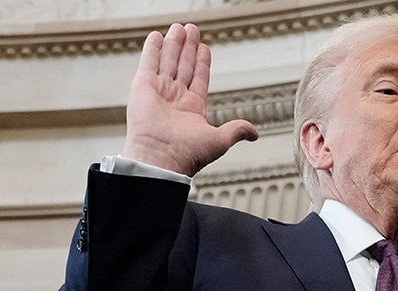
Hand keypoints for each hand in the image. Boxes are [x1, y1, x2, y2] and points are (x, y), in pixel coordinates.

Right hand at [121, 23, 257, 175]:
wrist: (161, 158)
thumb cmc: (188, 154)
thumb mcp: (220, 140)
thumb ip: (237, 130)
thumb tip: (255, 134)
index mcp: (192, 108)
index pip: (199, 78)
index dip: (202, 62)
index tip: (205, 46)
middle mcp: (175, 98)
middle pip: (183, 65)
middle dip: (188, 47)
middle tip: (192, 29)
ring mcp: (159, 91)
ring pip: (168, 61)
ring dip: (174, 44)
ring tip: (180, 27)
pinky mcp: (142, 86)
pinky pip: (148, 63)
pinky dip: (153, 49)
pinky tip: (157, 36)